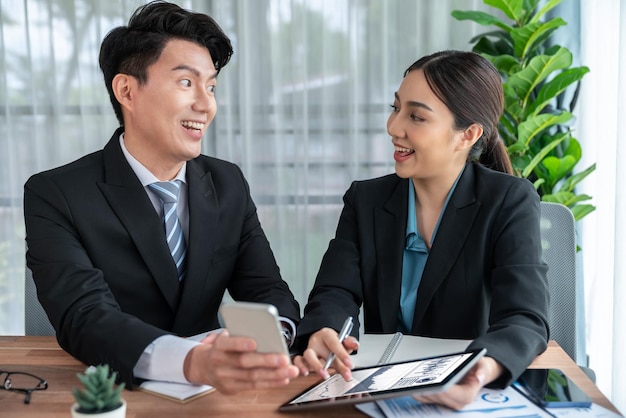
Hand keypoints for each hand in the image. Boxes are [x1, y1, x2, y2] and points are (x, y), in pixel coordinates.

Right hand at [183, 330, 298, 393]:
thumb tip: (263, 333)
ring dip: (274, 375)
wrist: (203, 366)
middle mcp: (220, 362)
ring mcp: (224, 378)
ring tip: (290, 370)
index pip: (228, 344)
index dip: (240, 343)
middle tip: (284, 359)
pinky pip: (253, 387)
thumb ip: (240, 335)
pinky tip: (283, 379)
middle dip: (266, 361)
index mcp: (219, 346)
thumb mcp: (226, 337)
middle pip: (244, 362)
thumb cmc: (222, 348)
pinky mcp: (231, 389)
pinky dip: (270, 383)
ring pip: (252, 377)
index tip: (254, 342)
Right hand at [292, 327, 358, 380]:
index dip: (342, 353)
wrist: (321, 343)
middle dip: (334, 365)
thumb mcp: (342, 340)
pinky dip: (300, 366)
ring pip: (308, 355)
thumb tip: (355, 344)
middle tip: (345, 374)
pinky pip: (298, 361)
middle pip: (323, 352)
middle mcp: (316, 342)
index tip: (349, 363)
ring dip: (316, 366)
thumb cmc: (332, 343)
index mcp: (326, 335)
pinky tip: (305, 373)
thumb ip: (349, 342)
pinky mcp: (302, 359)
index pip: (334, 343)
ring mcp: (308, 350)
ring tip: (324, 375)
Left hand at [412, 357, 503, 409]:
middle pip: (440, 398)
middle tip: (417, 383)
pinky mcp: (440, 398)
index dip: (444, 391)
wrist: (477, 371)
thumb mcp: (484, 365)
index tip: (434, 385)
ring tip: (411, 383)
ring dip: (421, 392)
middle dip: (429, 391)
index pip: (455, 396)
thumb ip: (483, 371)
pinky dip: (420, 391)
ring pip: (431, 399)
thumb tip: (479, 377)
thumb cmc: (478, 369)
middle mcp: (457, 401)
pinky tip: (413, 384)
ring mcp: (448, 401)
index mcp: (468, 394)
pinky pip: (428, 397)